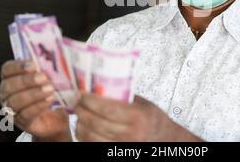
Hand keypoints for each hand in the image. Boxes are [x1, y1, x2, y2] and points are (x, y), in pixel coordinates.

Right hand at [0, 60, 70, 140]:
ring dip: (33, 94)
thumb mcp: (49, 78)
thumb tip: (51, 60)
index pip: (6, 69)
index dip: (17, 66)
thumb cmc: (51, 91)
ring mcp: (12, 110)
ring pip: (15, 101)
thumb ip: (46, 68)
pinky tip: (49, 100)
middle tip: (43, 77)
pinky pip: (26, 114)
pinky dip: (38, 106)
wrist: (58, 116)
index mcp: (11, 78)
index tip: (33, 65)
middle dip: (26, 80)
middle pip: (9, 85)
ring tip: (49, 89)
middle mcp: (7, 94)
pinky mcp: (22, 122)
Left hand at [75, 94, 201, 141]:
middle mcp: (131, 134)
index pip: (108, 109)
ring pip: (91, 136)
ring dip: (80, 123)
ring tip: (78, 112)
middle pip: (96, 123)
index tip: (81, 92)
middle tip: (75, 100)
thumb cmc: (153, 119)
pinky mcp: (116, 153)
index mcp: (138, 117)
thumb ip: (123, 96)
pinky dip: (84, 136)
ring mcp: (123, 146)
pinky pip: (93, 145)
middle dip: (81, 110)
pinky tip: (83, 126)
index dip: (90, 100)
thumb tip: (99, 85)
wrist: (165, 139)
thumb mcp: (142, 103)